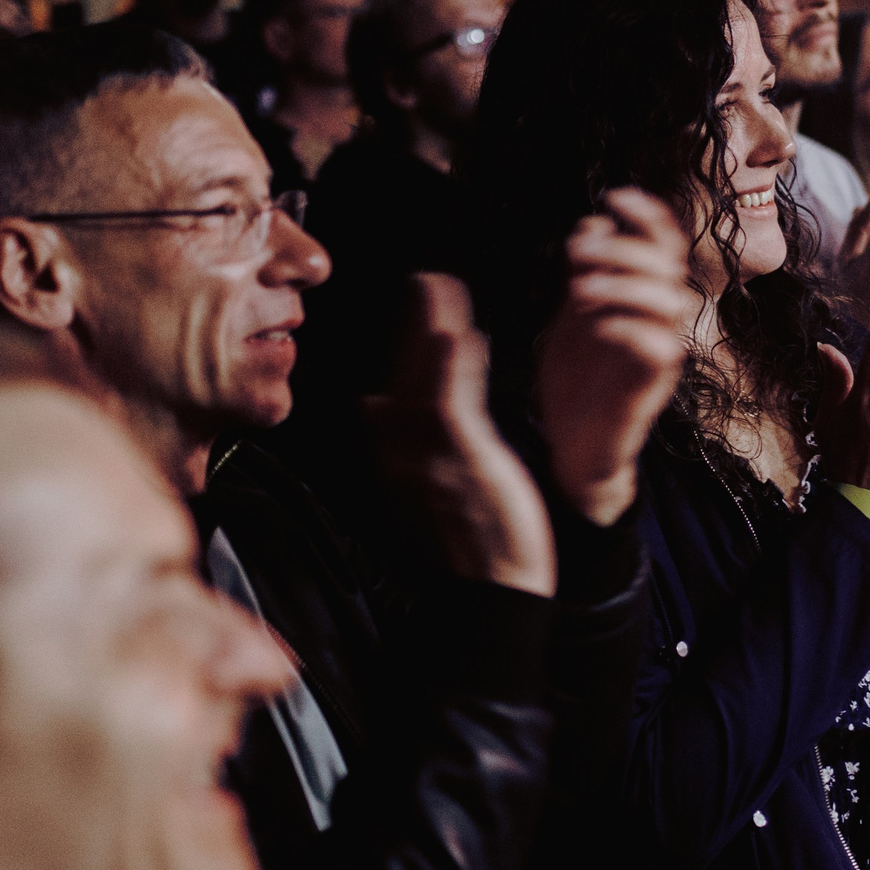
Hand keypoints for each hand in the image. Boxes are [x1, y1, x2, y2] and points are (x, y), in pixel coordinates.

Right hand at [368, 275, 555, 596]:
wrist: (497, 591)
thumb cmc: (473, 540)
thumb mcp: (429, 482)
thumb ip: (404, 440)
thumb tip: (373, 403)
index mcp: (392, 455)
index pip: (392, 383)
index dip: (405, 340)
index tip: (419, 300)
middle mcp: (400, 452)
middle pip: (400, 372)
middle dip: (412, 322)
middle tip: (427, 278)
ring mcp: (428, 454)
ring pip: (424, 377)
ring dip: (431, 326)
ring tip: (441, 285)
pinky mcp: (461, 459)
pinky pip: (452, 403)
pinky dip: (453, 365)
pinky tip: (460, 332)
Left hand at [537, 189, 696, 525]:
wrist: (571, 448)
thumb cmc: (576, 383)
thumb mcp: (572, 317)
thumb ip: (584, 273)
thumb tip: (593, 221)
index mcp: (644, 302)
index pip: (666, 245)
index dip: (649, 215)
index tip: (614, 197)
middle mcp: (660, 324)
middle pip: (670, 267)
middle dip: (626, 248)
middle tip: (578, 252)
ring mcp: (658, 356)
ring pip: (669, 303)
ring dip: (624, 285)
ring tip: (577, 290)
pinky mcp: (649, 389)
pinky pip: (658, 350)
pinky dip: (629, 329)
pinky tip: (596, 327)